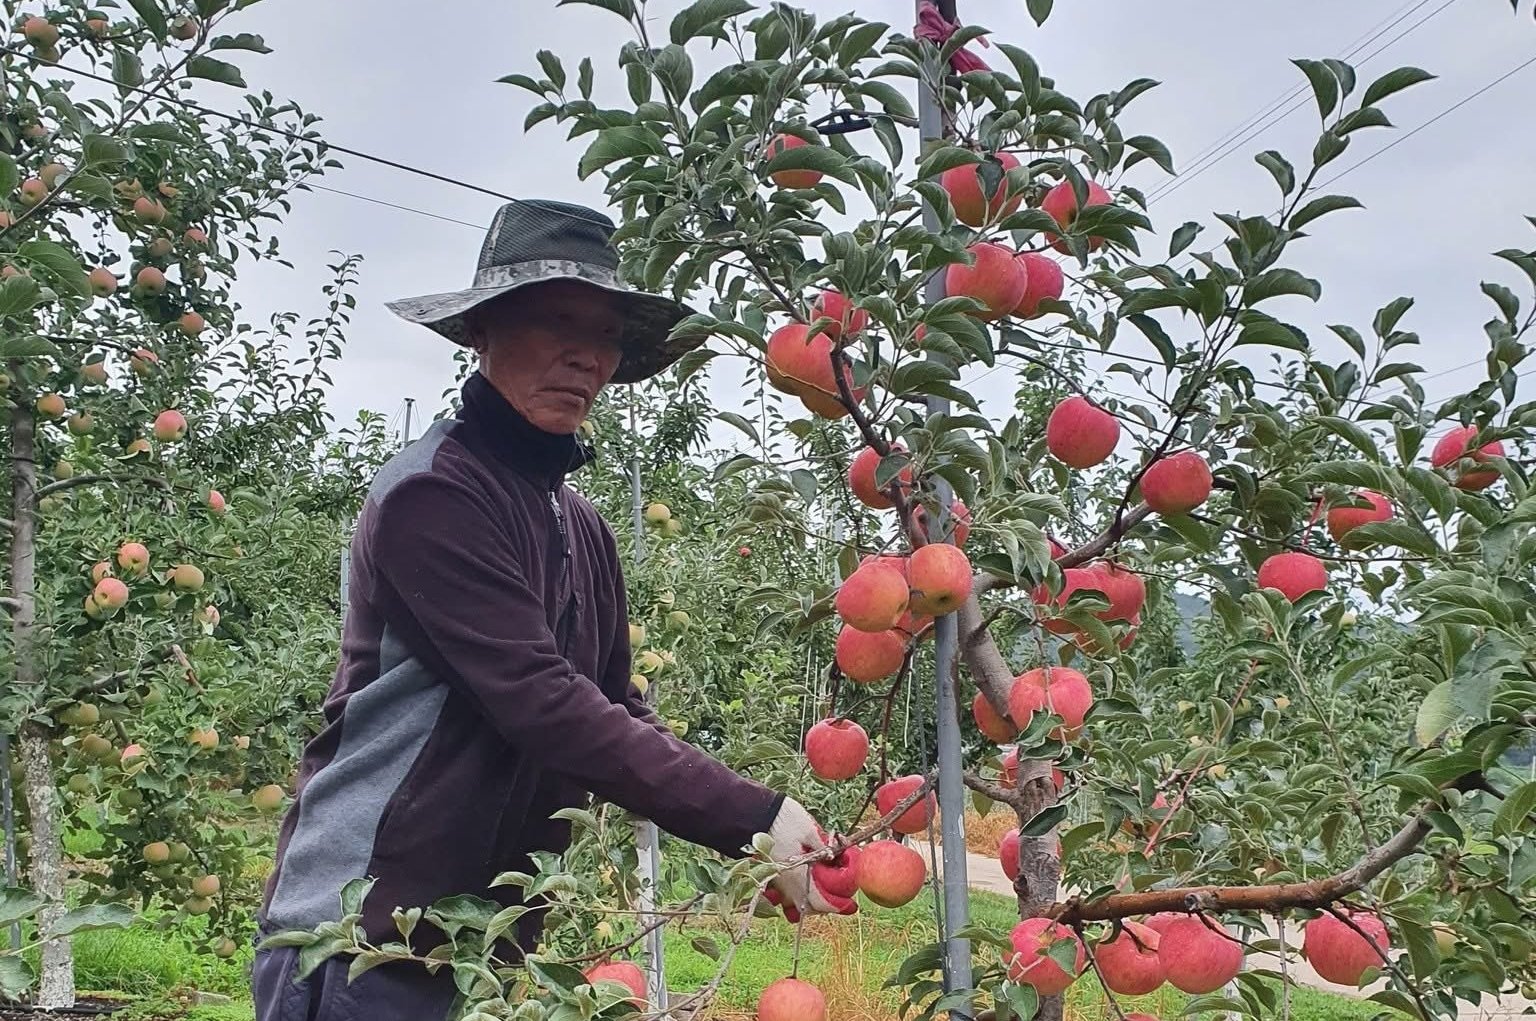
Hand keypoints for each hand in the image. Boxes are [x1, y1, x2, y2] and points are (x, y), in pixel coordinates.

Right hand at [763, 798, 856, 917]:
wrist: (755, 813)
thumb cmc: (783, 819)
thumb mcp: (810, 830)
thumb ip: (825, 847)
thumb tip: (837, 857)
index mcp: (798, 876)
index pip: (820, 903)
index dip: (838, 906)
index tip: (850, 903)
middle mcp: (786, 885)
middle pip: (810, 907)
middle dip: (826, 904)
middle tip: (840, 891)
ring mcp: (777, 882)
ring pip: (798, 903)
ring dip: (813, 899)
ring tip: (825, 885)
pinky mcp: (771, 876)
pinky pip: (787, 895)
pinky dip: (800, 893)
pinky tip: (807, 879)